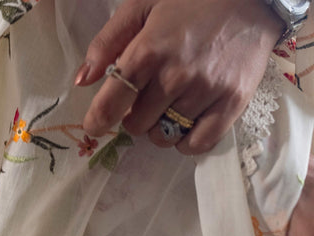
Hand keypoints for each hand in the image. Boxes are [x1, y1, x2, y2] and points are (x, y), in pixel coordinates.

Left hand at [76, 0, 282, 153]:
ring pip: (165, 136)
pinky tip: (185, 125)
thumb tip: (83, 80)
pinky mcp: (231, 105)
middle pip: (137, 124)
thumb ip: (108, 41)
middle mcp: (176, 76)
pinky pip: (198, 144)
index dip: (98, 119)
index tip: (94, 125)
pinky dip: (185, 142)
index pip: (112, 101)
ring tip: (170, 106)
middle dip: (134, 116)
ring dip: (160, 127)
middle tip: (146, 98)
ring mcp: (205, 93)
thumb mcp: (143, 4)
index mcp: (149, 50)